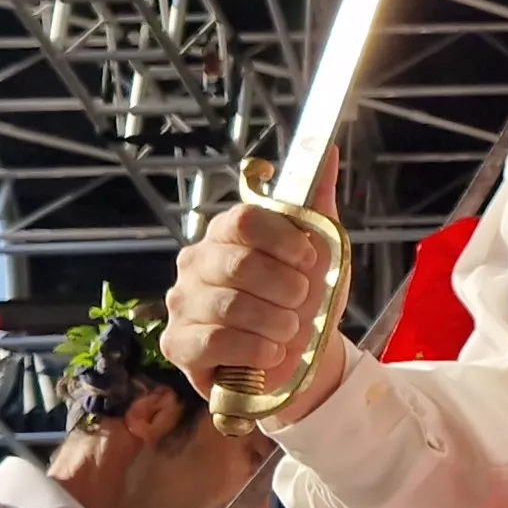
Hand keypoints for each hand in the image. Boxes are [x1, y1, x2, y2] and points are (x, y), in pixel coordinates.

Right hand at [166, 198, 343, 426]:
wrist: (301, 359)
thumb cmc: (303, 300)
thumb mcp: (321, 250)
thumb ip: (316, 203)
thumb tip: (328, 149)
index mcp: (226, 233)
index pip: (245, 219)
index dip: (284, 241)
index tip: (310, 261)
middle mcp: (196, 262)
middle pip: (240, 264)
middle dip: (287, 289)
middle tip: (301, 302)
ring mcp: (182, 303)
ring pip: (231, 305)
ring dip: (277, 322)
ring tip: (289, 330)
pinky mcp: (178, 343)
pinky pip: (216, 340)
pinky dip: (256, 348)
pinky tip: (271, 352)